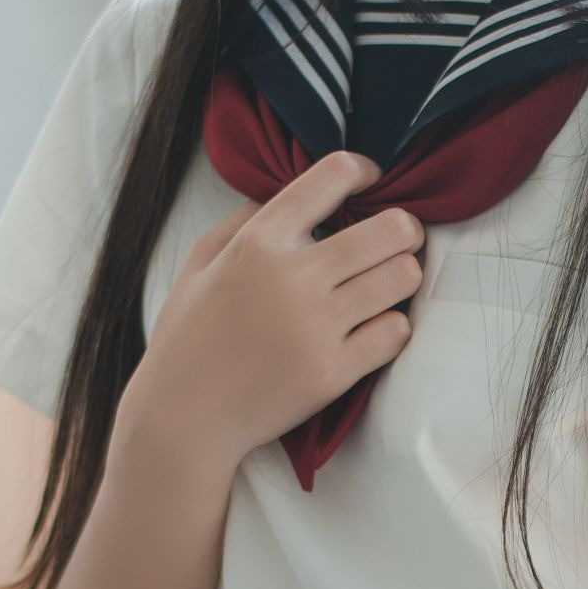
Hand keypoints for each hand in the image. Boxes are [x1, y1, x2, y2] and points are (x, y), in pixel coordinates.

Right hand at [131, 151, 422, 470]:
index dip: (363, 171)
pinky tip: (370, 328)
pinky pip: (396, 331)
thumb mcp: (201, 261)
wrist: (184, 417)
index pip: (334, 175)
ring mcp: (317, 326)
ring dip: (399, 277)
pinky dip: (390, 327)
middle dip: (403, 230)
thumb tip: (301, 195)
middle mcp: (293, 277)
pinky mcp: (334, 372)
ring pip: (403, 278)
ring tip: (381, 285)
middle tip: (396, 241)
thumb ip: (248, 219)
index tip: (369, 182)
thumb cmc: (189, 337)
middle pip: (393, 229)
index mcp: (258, 241)